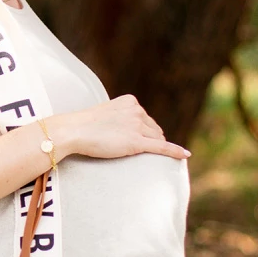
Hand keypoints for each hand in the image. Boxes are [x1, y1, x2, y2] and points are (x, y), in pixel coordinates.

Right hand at [49, 94, 189, 161]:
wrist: (72, 131)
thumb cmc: (84, 125)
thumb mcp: (106, 114)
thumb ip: (120, 117)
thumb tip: (129, 130)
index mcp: (130, 101)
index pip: (146, 118)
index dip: (141, 131)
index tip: (128, 137)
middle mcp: (137, 111)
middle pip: (154, 130)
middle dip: (148, 139)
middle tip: (127, 147)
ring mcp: (137, 126)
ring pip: (156, 140)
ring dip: (149, 147)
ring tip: (127, 151)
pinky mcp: (136, 142)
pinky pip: (161, 147)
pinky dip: (175, 151)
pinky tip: (185, 155)